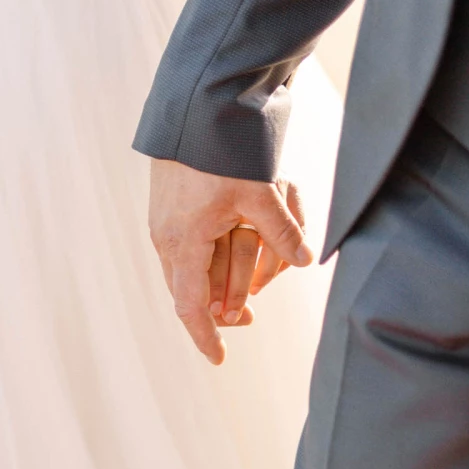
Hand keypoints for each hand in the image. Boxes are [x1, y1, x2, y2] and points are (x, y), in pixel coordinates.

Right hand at [147, 160, 312, 365]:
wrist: (194, 108)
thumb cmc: (223, 152)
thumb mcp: (260, 194)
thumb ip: (281, 232)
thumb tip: (304, 261)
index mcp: (184, 242)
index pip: (190, 308)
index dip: (205, 336)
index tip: (219, 359)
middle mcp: (168, 239)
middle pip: (190, 292)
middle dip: (221, 307)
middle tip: (248, 317)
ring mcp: (165, 224)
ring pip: (190, 269)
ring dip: (220, 278)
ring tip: (247, 283)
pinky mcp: (169, 209)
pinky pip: (189, 247)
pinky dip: (212, 256)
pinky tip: (230, 248)